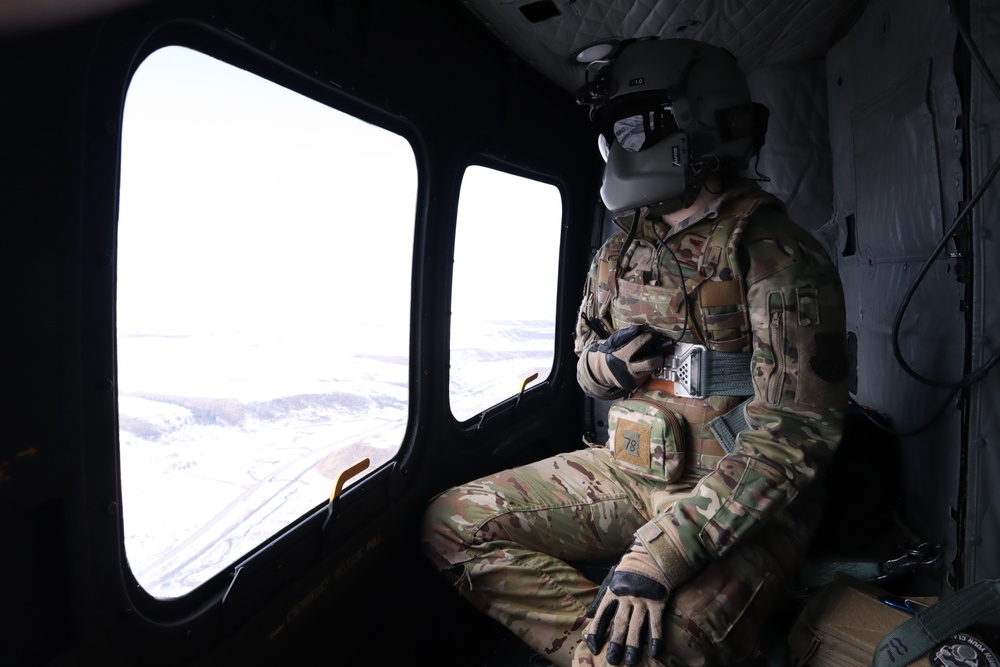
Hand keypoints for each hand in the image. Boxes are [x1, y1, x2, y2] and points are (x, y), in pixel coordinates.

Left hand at [585, 542, 670, 665]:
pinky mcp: (657, 601)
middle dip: (614, 643)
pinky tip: (654, 651)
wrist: (652, 555)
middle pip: (618, 624)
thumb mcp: (612, 580)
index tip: (593, 647)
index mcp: (612, 592)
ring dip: (632, 645)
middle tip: (612, 660)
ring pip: (636, 626)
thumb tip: (589, 616)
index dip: (596, 632)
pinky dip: (655, 638)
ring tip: (630, 661)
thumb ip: (602, 598)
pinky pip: (656, 623)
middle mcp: (626, 597)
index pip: (601, 615)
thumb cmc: (630, 570)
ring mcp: (642, 600)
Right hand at [586, 325, 668, 391]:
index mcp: (621, 355)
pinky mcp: (635, 384)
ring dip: (654, 363)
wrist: (602, 372)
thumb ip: (625, 337)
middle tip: (660, 350)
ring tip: (654, 357)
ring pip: (650, 370)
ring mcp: (633, 377)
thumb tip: (641, 328)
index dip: (646, 338)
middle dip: (658, 356)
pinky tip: (645, 365)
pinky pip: (646, 376)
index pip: (637, 344)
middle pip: (650, 363)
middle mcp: (628, 368)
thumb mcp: (613, 343)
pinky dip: (648, 370)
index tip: (651, 334)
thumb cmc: (610, 354)